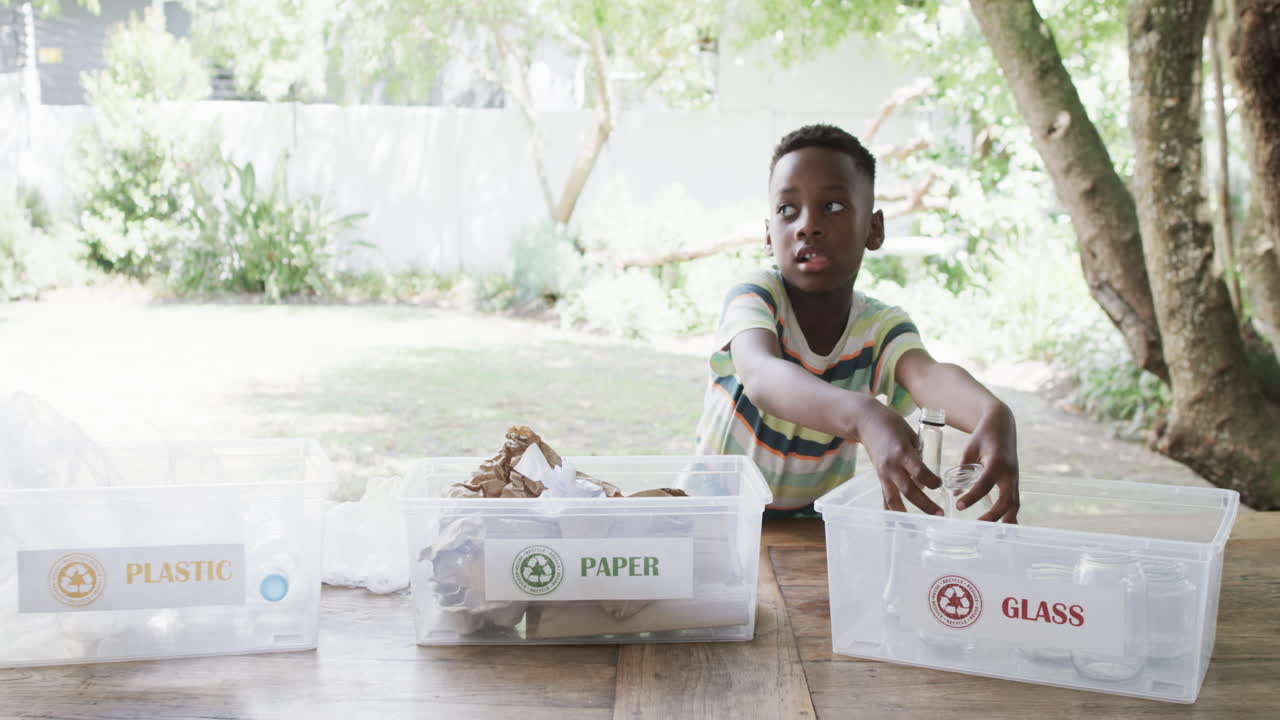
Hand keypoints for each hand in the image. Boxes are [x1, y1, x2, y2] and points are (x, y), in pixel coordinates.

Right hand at [854, 399, 943, 515]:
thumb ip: (919, 456)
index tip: (940, 485)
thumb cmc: (893, 425)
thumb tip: (928, 474)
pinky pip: (884, 497)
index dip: (932, 481)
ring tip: (915, 527)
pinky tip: (892, 525)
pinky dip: (889, 511)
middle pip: (909, 490)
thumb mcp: (911, 435)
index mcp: (903, 452)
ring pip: (894, 498)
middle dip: (925, 504)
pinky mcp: (879, 477)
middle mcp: (892, 466)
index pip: (919, 472)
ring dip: (905, 513)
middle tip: (939, 514)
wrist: (867, 422)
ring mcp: (883, 473)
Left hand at [957, 402, 1019, 522]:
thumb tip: (955, 492)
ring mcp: (1015, 478)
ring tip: (994, 535)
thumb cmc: (983, 436)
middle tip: (976, 526)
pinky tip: (1005, 529)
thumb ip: (963, 470)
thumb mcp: (969, 449)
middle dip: (993, 515)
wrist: (1002, 425)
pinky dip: (1011, 516)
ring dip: (1005, 520)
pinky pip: (1015, 502)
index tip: (958, 506)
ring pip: (1014, 504)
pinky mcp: (1015, 482)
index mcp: (997, 462)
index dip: (972, 496)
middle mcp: (1010, 472)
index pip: (985, 483)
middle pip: (1006, 500)